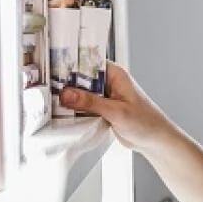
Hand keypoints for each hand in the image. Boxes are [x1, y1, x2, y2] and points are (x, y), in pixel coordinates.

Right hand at [58, 63, 181, 154]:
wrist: (154, 140)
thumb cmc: (146, 122)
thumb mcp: (116, 111)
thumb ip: (90, 102)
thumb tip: (67, 94)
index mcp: (115, 73)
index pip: (88, 62)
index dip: (70, 64)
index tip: (52, 70)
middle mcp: (109, 82)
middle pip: (80, 77)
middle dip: (66, 84)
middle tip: (48, 90)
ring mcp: (104, 95)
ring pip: (80, 93)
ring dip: (70, 99)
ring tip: (52, 102)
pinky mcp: (101, 108)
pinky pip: (84, 105)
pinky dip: (75, 110)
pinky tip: (64, 114)